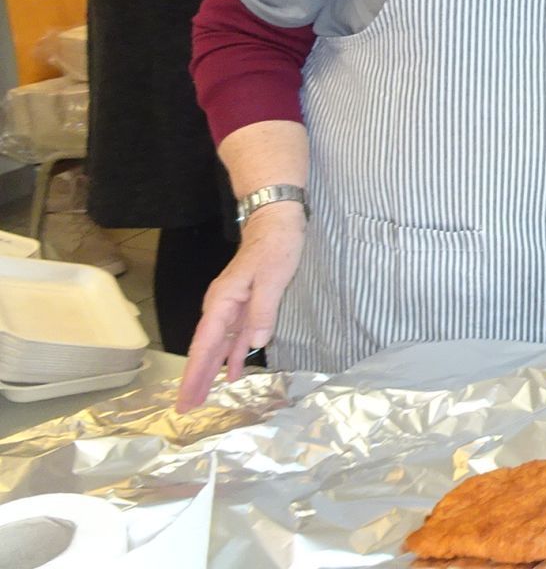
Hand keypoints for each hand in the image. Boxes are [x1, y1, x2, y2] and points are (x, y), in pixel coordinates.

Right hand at [174, 205, 304, 411]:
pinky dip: (233, 355)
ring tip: (203, 398)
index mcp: (223, 301)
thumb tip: (255, 344)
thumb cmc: (276, 246)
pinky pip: (236, 336)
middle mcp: (222, 306)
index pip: (205, 344)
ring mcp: (233, 306)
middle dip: (195, 378)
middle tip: (186, 408)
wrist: (276, 220)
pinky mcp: (247, 305)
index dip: (194, 373)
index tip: (185, 398)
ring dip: (211, 371)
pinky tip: (233, 373)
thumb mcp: (273, 278)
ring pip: (219, 345)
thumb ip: (263, 311)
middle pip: (205, 349)